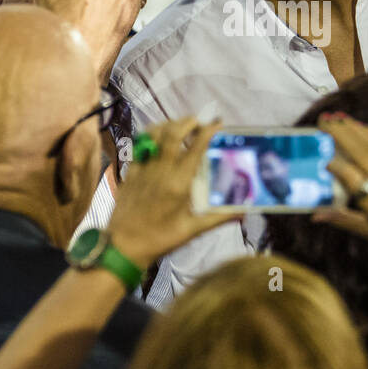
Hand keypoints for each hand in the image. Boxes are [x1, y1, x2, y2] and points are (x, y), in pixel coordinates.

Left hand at [106, 118, 233, 269]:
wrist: (123, 247)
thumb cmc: (160, 239)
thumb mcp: (192, 231)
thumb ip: (218, 217)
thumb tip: (244, 211)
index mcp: (178, 182)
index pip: (195, 148)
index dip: (208, 132)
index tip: (217, 124)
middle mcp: (160, 170)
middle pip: (173, 133)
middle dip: (188, 122)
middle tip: (199, 123)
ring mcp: (143, 168)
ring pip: (154, 134)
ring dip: (169, 125)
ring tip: (180, 126)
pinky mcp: (130, 171)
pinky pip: (140, 145)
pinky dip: (151, 135)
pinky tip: (159, 139)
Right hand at [311, 114, 367, 258]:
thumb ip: (343, 219)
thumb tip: (316, 216)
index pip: (347, 176)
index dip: (333, 165)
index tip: (324, 160)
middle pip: (358, 151)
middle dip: (339, 133)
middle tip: (323, 121)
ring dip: (355, 128)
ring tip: (339, 119)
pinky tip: (364, 128)